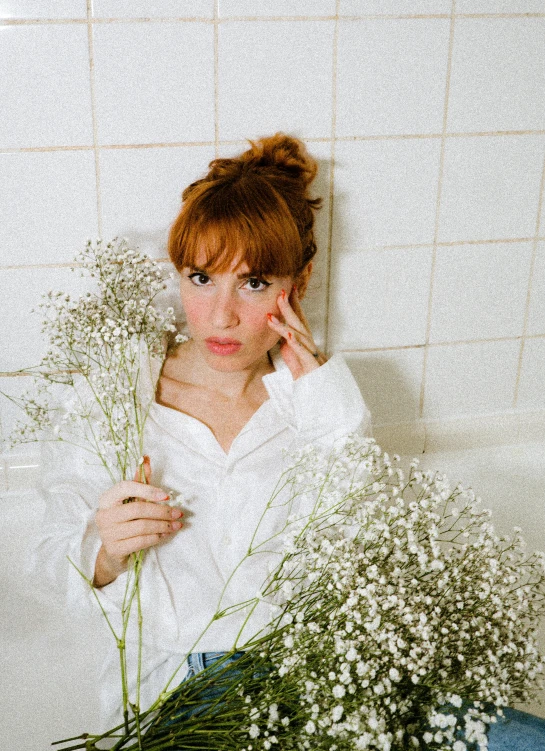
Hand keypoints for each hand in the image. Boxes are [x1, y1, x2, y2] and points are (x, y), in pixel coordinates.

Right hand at [93, 456, 182, 586]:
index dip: (147, 490)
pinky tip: (166, 534)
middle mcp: (104, 515)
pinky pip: (141, 541)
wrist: (114, 552)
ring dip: (163, 525)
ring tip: (176, 525)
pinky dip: (157, 537)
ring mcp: (107, 534)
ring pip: (142, 526)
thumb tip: (146, 458)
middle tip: (178, 513)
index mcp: (107, 499)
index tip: (166, 496)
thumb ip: (140, 482)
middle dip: (162, 511)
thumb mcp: (132, 500)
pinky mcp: (114, 549)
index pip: (126, 488)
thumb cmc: (125, 521)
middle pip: (137, 509)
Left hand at [266, 285, 326, 380]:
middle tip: (281, 291)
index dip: (294, 303)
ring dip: (286, 323)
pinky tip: (287, 333)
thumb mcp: (293, 354)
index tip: (287, 287)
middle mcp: (310, 344)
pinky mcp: (312, 365)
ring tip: (272, 314)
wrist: (318, 393)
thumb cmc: (306, 373)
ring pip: (299, 334)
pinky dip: (295, 342)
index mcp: (304, 341)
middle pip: (300, 322)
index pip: (299, 319)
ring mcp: (312, 354)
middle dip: (291, 306)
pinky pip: (302, 352)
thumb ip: (288, 341)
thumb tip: (280, 328)